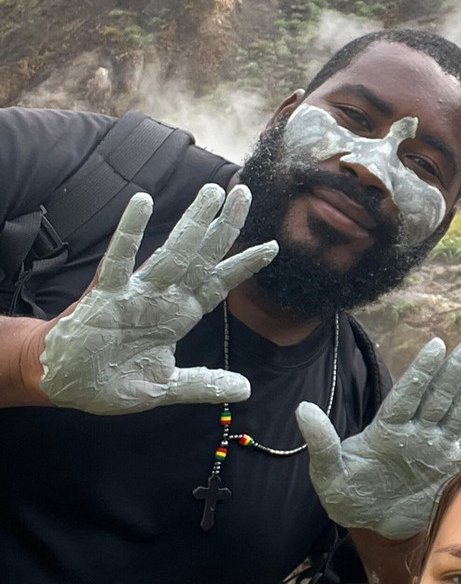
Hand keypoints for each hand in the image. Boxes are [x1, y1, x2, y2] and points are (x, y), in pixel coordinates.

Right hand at [38, 183, 277, 414]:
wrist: (64, 384)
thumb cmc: (112, 379)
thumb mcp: (167, 386)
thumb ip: (204, 384)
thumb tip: (245, 390)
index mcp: (180, 315)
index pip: (219, 283)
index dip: (244, 265)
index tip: (273, 246)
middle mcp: (165, 297)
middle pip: (203, 256)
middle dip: (226, 227)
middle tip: (245, 193)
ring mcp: (137, 292)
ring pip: (173, 251)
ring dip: (193, 222)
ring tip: (212, 193)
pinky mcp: (106, 294)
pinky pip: (120, 259)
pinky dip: (130, 231)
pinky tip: (142, 204)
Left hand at [296, 330, 460, 538]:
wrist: (367, 518)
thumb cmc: (345, 491)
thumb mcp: (327, 469)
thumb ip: (321, 440)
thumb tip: (302, 408)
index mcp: (387, 428)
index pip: (408, 394)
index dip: (422, 371)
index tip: (436, 344)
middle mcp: (415, 431)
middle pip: (440, 393)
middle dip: (457, 365)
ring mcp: (435, 445)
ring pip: (459, 407)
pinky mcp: (450, 464)